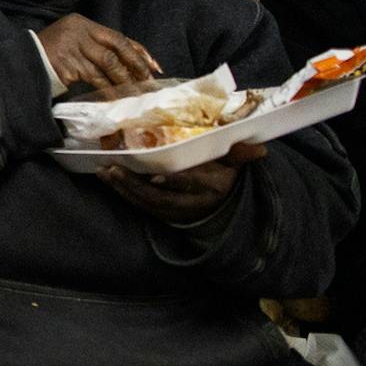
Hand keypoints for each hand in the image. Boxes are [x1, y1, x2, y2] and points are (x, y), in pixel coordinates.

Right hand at [37, 13, 160, 90]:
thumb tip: (132, 65)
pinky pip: (95, 78)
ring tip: (135, 93)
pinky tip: (115, 97)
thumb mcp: (75, 45)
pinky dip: (107, 89)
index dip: (138, 52)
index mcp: (82, 23)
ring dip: (124, 80)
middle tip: (148, 82)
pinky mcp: (67, 63)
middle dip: (135, 65)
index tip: (154, 67)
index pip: (118, 36)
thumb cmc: (51, 56)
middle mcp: (78, 30)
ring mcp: (72, 46)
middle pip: (116, 46)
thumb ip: (97, 48)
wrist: (22, 62)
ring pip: (108, 63)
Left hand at [99, 141, 264, 224]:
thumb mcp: (234, 161)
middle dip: (137, 185)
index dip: (175, 180)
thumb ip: (239, 153)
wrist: (226, 200)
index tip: (156, 175)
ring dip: (125, 189)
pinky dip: (125, 195)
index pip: (193, 182)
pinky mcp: (168, 215)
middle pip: (164, 197)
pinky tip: (108, 180)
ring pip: (150, 204)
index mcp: (214, 184)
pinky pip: (143, 208)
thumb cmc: (225, 170)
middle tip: (115, 168)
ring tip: (106, 172)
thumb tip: (259, 149)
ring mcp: (180, 211)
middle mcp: (196, 201)